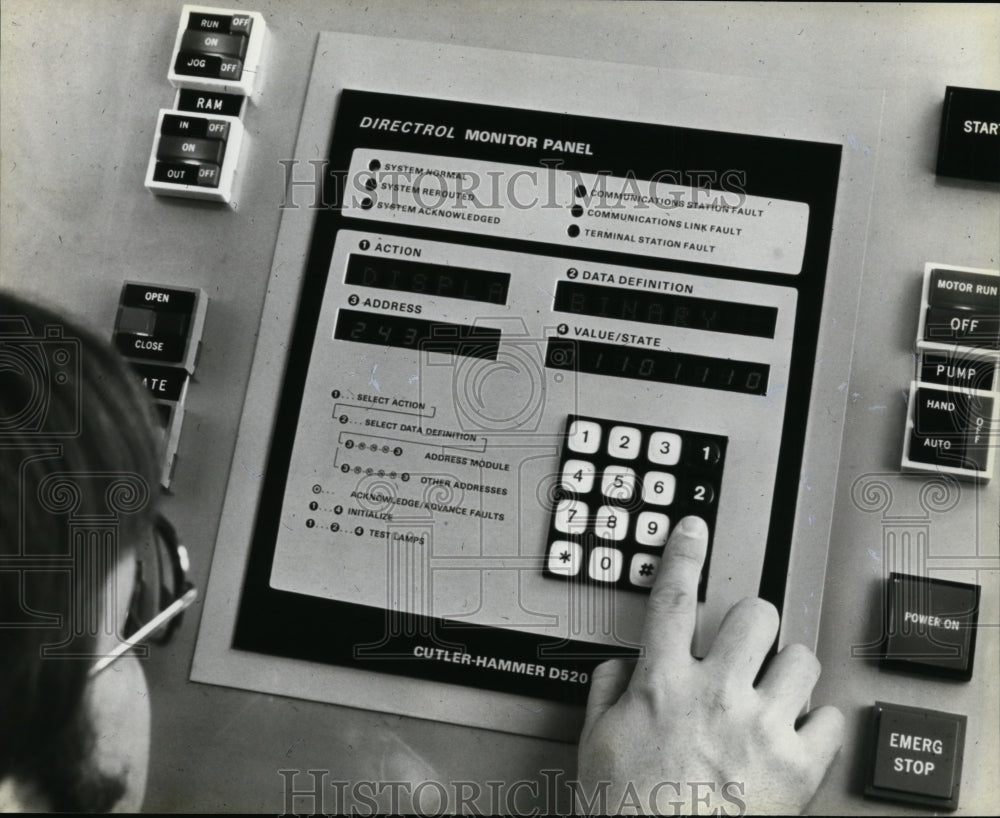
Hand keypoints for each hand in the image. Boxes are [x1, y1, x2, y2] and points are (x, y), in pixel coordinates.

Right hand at [576, 516, 843, 814]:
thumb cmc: (625, 812)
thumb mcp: (594, 743)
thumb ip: (607, 690)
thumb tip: (621, 665)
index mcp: (662, 683)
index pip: (672, 598)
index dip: (683, 554)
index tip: (694, 531)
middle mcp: (715, 695)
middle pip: (755, 614)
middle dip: (750, 624)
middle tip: (745, 645)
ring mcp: (761, 727)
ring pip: (802, 658)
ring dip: (788, 670)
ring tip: (775, 690)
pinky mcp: (797, 766)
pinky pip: (830, 717)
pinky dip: (818, 722)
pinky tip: (798, 732)